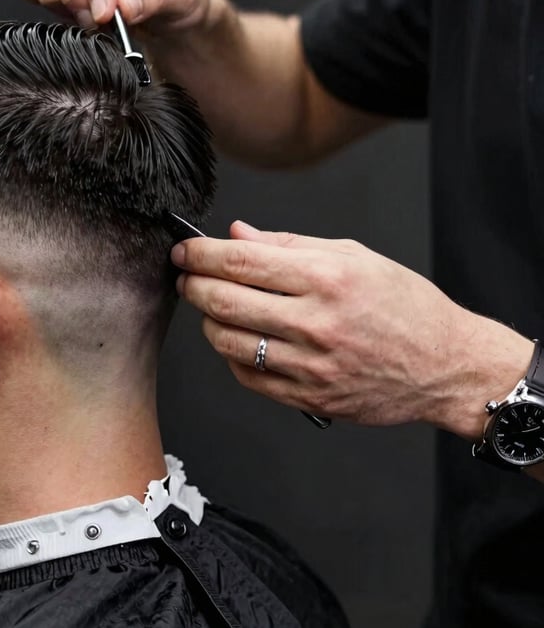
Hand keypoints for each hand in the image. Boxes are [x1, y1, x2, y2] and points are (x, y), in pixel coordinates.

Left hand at [172, 221, 533, 436]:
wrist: (446, 365)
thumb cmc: (406, 306)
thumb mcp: (355, 256)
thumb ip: (290, 245)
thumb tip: (238, 234)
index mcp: (328, 278)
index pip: (241, 262)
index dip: (201, 254)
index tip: (186, 249)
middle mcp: (317, 322)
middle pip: (225, 301)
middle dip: (193, 284)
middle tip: (187, 276)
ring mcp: (312, 366)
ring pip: (228, 343)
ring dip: (208, 321)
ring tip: (213, 307)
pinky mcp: (310, 398)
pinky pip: (248, 377)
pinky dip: (232, 356)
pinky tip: (240, 339)